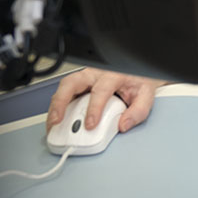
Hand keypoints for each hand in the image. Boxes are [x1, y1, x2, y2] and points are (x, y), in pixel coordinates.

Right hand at [46, 67, 164, 133]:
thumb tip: (124, 124)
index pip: (100, 90)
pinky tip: (56, 121)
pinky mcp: (79, 84)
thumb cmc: (138, 83)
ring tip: (52, 125)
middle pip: (72, 82)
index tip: (90, 125)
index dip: (93, 109)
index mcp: (114, 75)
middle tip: (57, 120)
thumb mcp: (146, 95)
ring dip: (55, 106)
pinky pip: (64, 93)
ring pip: (64, 87)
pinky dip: (57, 107)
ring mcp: (86, 77)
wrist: (138, 73)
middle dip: (61, 102)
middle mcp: (96, 74)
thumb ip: (138, 111)